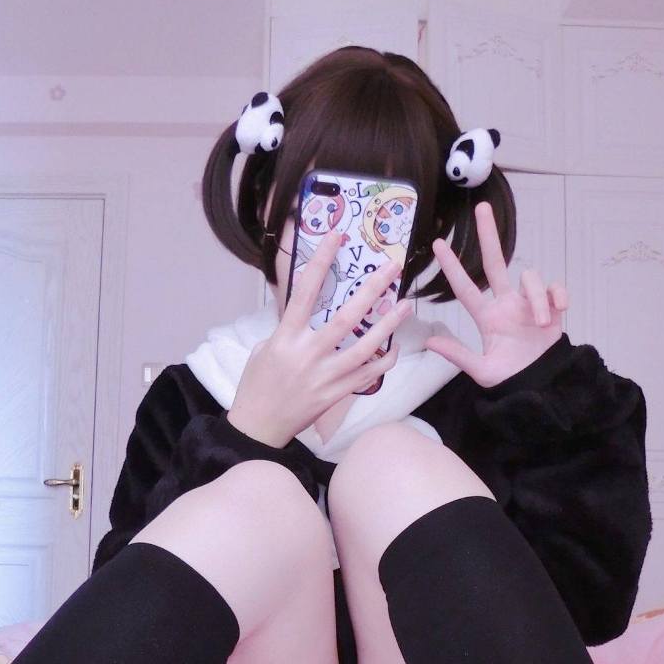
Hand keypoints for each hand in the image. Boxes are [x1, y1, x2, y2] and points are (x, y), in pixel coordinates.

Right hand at [227, 227, 414, 446]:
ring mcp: (324, 376)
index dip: (322, 261)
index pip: (305, 292)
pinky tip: (394, 348)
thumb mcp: (265, 348)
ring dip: (388, 325)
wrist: (258, 426)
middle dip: (371, 290)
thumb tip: (309, 310)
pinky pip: (367, 376)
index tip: (336, 236)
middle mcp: (307, 355)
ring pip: (364, 348)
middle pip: (345, 317)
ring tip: (406, 305)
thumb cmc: (257, 384)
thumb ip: (287, 328)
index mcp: (285, 337)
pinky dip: (383, 362)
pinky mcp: (334, 395)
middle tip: (391, 268)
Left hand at [424, 201, 568, 389]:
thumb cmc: (510, 379)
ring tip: (541, 323)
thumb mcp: (481, 370)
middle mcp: (506, 304)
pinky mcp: (552, 307)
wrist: (541, 387)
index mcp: (487, 317)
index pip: (465, 287)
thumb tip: (429, 341)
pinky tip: (559, 310)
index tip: (437, 245)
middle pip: (495, 262)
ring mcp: (528, 304)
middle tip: (481, 208)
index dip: (452, 267)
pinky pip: (555, 288)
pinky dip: (557, 295)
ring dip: (537, 298)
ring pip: (530, 278)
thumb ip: (457, 354)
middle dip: (488, 235)